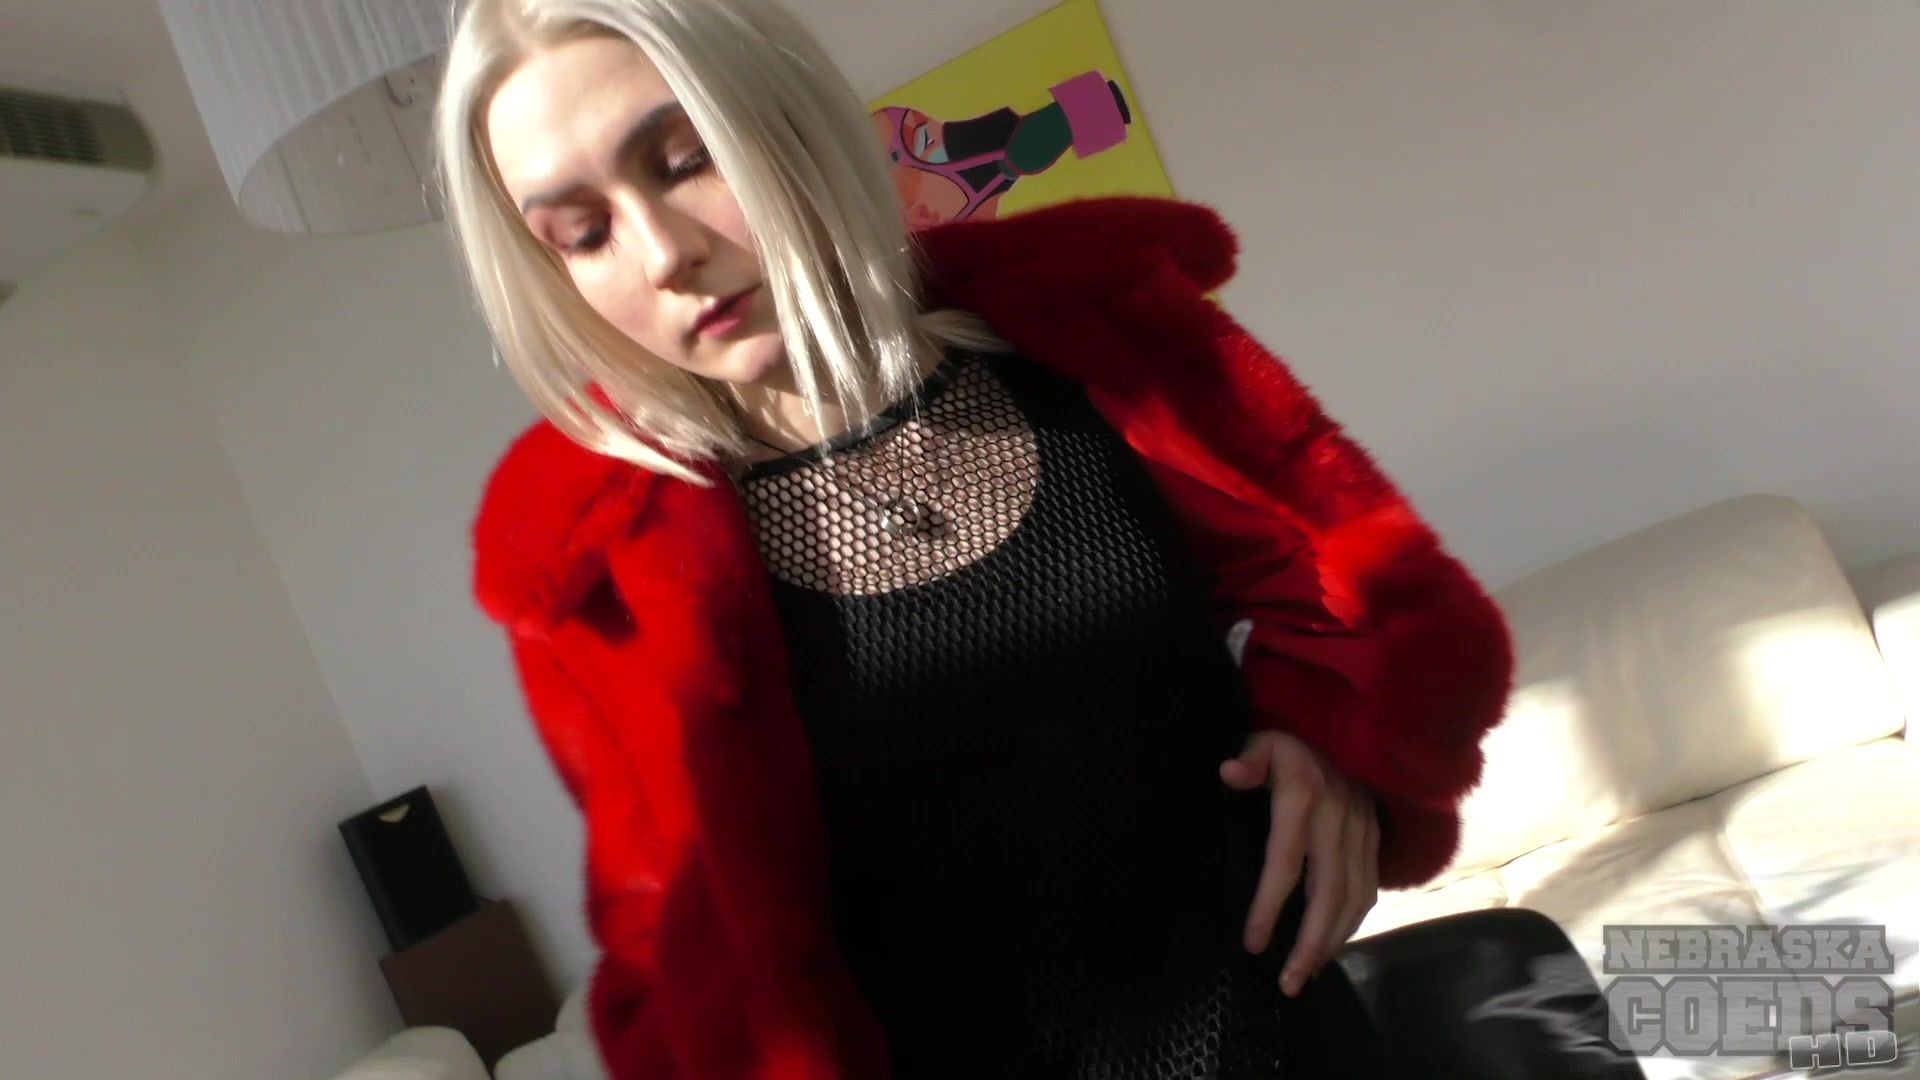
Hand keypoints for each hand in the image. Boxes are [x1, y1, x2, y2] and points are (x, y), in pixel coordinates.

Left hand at [1219, 729, 1379, 996]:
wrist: (1350, 723)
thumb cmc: (1293, 740)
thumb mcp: (1266, 737)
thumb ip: (1249, 757)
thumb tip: (1229, 773)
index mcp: (1305, 799)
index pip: (1286, 862)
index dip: (1270, 905)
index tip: (1252, 944)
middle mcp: (1340, 821)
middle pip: (1329, 894)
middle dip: (1310, 944)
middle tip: (1288, 983)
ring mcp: (1363, 832)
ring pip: (1355, 899)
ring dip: (1333, 942)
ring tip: (1306, 975)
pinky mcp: (1376, 839)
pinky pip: (1369, 889)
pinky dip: (1352, 923)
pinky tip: (1331, 945)